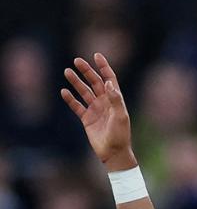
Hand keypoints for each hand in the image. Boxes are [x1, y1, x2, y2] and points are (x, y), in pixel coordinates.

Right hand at [60, 53, 133, 169]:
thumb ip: (115, 99)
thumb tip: (108, 83)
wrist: (113, 153)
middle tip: (77, 60)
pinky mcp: (87, 119)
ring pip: (84, 92)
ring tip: (67, 71)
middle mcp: (105, 103)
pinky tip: (64, 91)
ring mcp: (95, 110)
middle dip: (87, 71)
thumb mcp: (120, 116)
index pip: (109, 79)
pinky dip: (70, 99)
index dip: (104, 67)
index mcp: (115, 100)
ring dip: (76, 82)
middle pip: (95, 82)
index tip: (96, 55)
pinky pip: (76, 106)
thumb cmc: (120, 135)